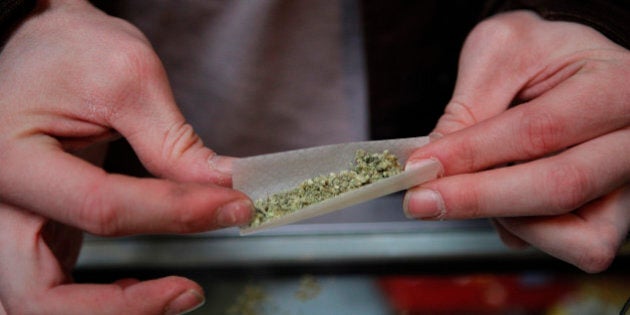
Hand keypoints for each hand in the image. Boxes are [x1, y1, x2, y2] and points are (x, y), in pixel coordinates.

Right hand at [0, 1, 251, 312]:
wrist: (39, 45)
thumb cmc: (71, 51)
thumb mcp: (127, 79)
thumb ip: (173, 143)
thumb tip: (223, 188)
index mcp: (13, 159)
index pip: (101, 208)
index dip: (175, 215)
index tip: (233, 206)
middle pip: (41, 295)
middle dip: (123, 306)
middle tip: (191, 291)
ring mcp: (11, 225)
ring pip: (41, 305)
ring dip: (107, 314)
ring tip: (173, 295)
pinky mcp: (33, 231)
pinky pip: (52, 291)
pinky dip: (94, 306)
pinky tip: (139, 287)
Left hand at [403, 11, 629, 272]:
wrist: (574, 66)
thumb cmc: (542, 55)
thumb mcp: (500, 53)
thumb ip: (469, 107)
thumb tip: (432, 167)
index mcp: (618, 86)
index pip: (540, 130)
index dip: (473, 153)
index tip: (421, 165)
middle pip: (560, 188)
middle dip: (478, 199)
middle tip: (421, 201)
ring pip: (575, 235)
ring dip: (508, 219)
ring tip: (476, 186)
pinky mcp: (616, 215)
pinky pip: (576, 246)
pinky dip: (529, 232)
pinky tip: (508, 199)